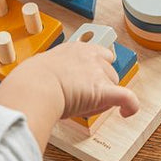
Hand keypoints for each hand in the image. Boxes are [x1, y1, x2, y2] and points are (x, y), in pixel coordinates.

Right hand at [0, 41, 139, 145]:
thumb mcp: (40, 68)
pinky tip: (127, 113)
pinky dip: (130, 106)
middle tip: (83, 98)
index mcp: (75, 48)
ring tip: (84, 107)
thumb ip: (49, 73)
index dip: (96, 68)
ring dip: (104, 97)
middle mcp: (91, 56)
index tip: (89, 79)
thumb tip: (41, 84)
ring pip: (114, 85)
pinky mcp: (104, 91)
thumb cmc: (29, 80)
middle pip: (109, 71)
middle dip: (100, 85)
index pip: (98, 54)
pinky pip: (127, 97)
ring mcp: (98, 73)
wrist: (33, 87)